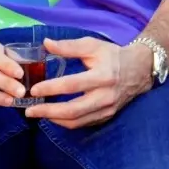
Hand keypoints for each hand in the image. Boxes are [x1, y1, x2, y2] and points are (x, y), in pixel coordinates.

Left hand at [23, 37, 151, 128]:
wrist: (140, 70)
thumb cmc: (113, 55)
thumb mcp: (92, 46)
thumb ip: (69, 46)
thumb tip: (45, 44)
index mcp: (102, 75)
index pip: (72, 85)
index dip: (52, 88)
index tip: (34, 90)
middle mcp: (106, 96)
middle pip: (73, 110)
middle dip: (49, 112)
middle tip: (29, 110)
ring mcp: (107, 109)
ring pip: (77, 121)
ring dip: (55, 119)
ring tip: (38, 114)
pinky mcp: (107, 116)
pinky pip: (84, 124)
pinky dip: (66, 122)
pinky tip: (54, 116)